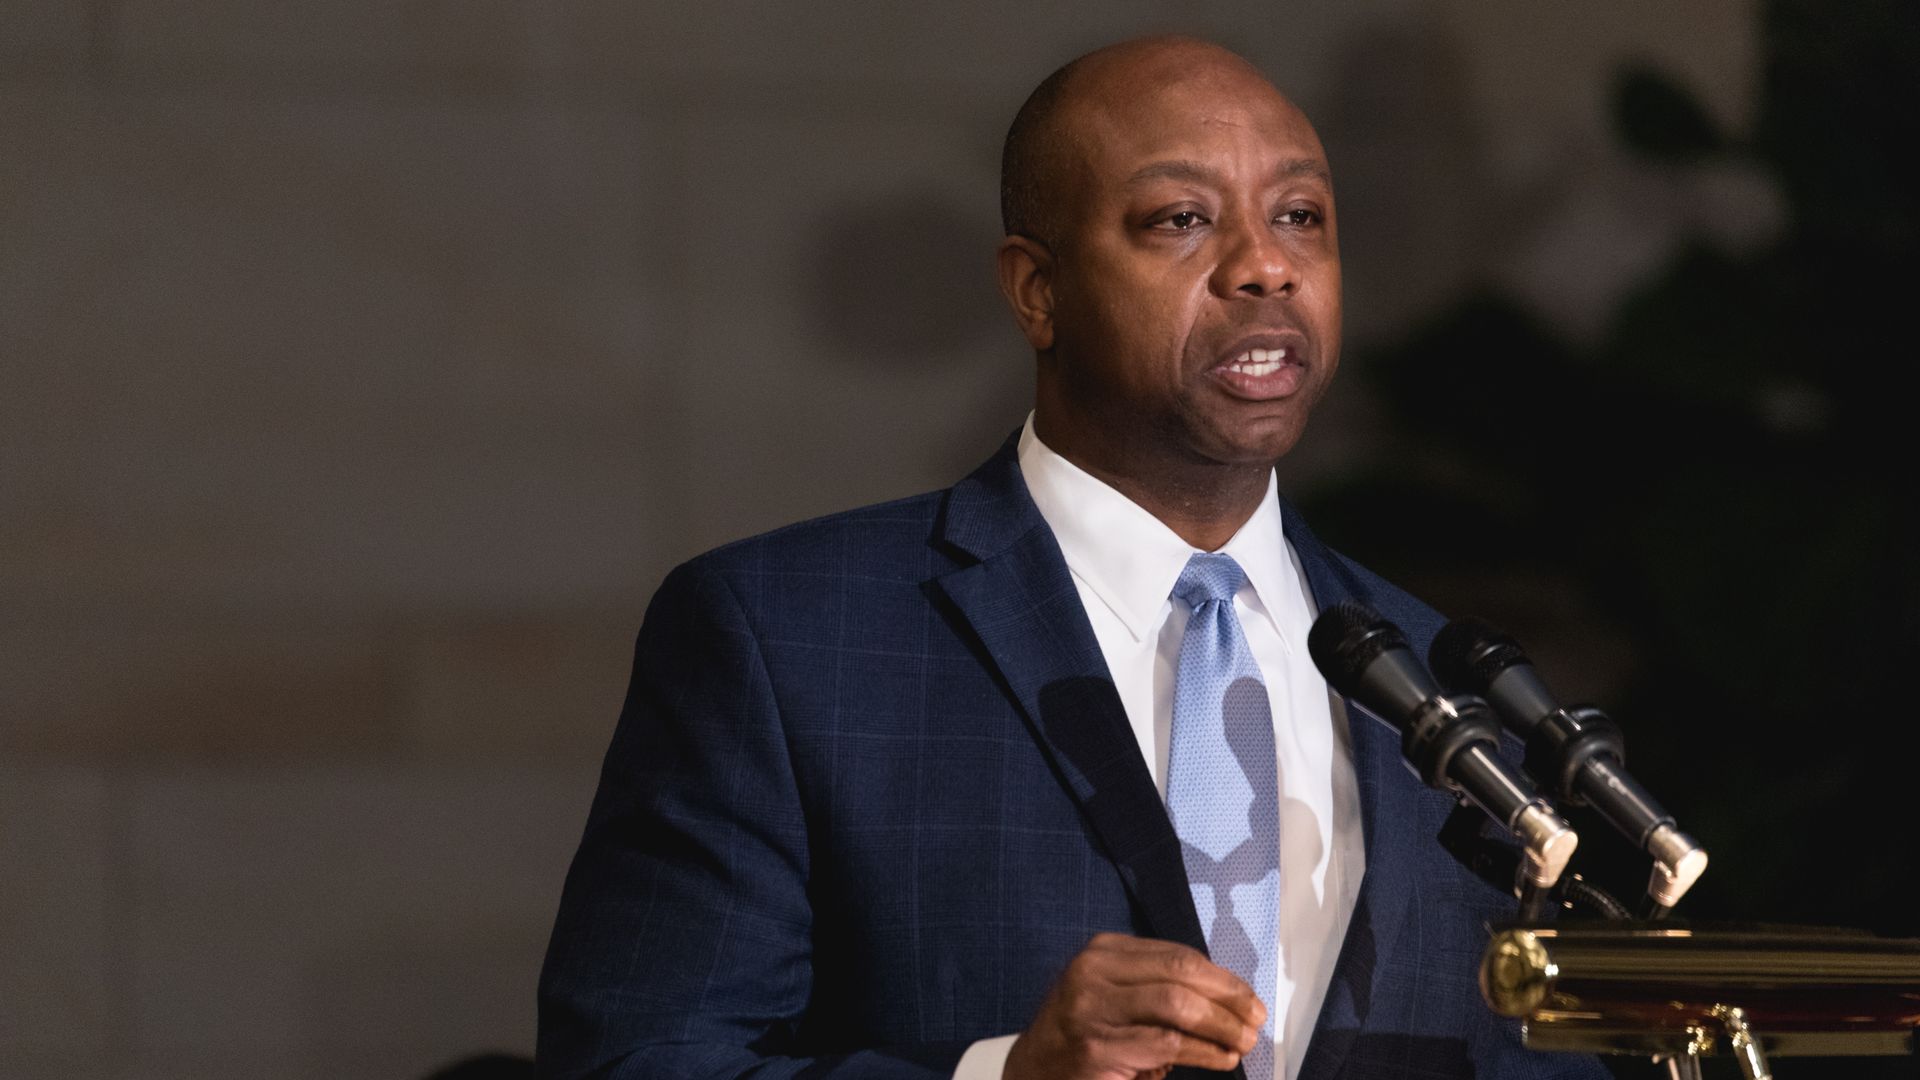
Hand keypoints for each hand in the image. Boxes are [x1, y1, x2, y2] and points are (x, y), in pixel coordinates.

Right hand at [1003, 932, 1264, 1079]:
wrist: (1032, 1071)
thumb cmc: (1081, 1034)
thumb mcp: (1113, 996)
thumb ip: (1155, 986)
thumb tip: (1225, 996)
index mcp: (1103, 952)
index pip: (1177, 956)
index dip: (1222, 978)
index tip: (1249, 998)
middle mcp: (1093, 972)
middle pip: (1181, 975)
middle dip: (1228, 997)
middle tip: (1256, 1019)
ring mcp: (1091, 1008)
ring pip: (1177, 1006)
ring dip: (1221, 1025)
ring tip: (1243, 1041)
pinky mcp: (1096, 1047)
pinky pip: (1167, 1044)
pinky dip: (1204, 1052)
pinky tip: (1222, 1059)